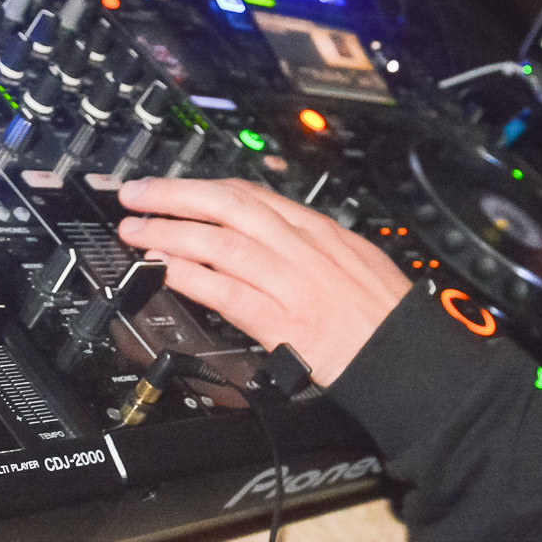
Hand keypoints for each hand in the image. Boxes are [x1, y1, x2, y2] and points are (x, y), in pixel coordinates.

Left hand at [114, 177, 412, 387]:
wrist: (405, 355)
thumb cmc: (385, 315)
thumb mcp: (355, 259)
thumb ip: (312, 246)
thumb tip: (275, 236)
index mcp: (318, 231)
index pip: (251, 194)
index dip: (204, 187)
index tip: (174, 187)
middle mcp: (301, 248)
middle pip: (227, 206)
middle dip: (174, 196)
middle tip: (137, 195)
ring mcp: (289, 281)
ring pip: (218, 242)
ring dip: (169, 233)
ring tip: (136, 232)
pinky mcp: (281, 319)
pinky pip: (224, 290)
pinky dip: (189, 276)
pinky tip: (163, 270)